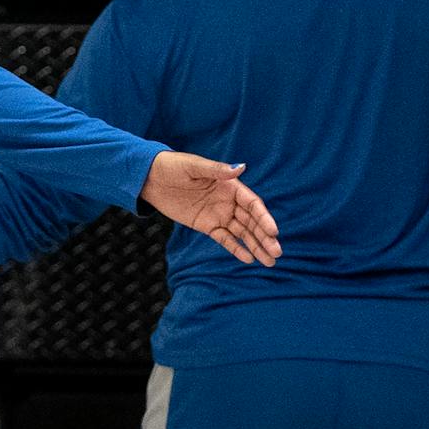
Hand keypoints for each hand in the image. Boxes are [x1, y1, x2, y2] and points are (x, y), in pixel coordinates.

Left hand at [141, 152, 281, 265]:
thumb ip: (217, 170)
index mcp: (230, 186)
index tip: (274, 231)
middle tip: (277, 253)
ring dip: (256, 246)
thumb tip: (241, 167)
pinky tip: (249, 259)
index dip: (264, 218)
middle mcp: (229, 201)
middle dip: (265, 237)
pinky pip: (224, 239)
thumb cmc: (173, 166)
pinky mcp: (207, 225)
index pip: (253, 204)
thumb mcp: (194, 167)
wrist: (151, 178)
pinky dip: (236, 249)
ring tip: (270, 261)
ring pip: (242, 233)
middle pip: (251, 222)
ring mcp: (219, 214)